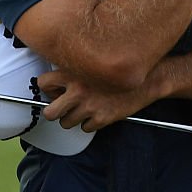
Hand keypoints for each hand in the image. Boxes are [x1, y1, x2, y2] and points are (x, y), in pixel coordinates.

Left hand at [37, 69, 158, 131]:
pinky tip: (100, 111)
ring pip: (66, 123)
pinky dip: (91, 123)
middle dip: (55, 111)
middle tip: (64, 107)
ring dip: (74, 118)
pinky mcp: (102, 119)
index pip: (43, 83)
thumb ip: (76, 71)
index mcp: (74, 72)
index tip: (56, 90)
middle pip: (49, 112)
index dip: (49, 88)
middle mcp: (78, 90)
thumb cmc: (121, 70)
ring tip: (86, 108)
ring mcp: (89, 106)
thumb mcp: (95, 63)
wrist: (148, 79)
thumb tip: (59, 83)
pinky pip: (86, 128)